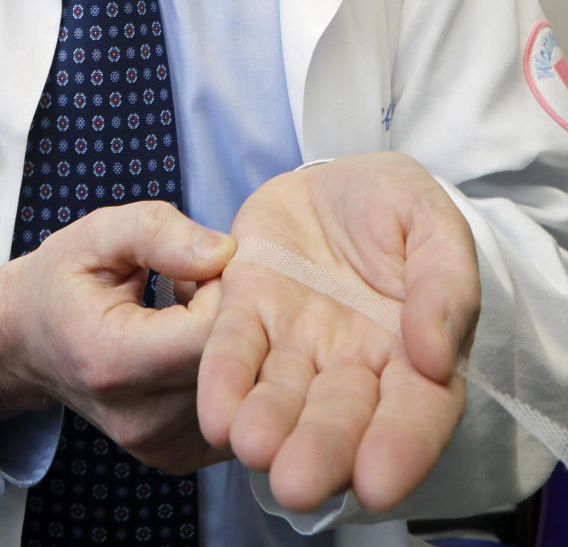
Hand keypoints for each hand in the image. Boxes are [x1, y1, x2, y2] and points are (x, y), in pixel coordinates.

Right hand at [0, 201, 234, 472]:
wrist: (27, 343)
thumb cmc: (63, 280)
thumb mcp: (96, 234)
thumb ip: (157, 232)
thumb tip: (224, 251)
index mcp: (111, 360)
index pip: (208, 331)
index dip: (225, 288)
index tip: (206, 264)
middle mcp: (137, 417)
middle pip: (230, 367)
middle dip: (234, 315)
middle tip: (205, 283)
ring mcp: (158, 445)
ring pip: (237, 390)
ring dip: (232, 346)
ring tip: (193, 314)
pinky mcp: (176, 456)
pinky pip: (231, 409)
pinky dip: (227, 375)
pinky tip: (194, 347)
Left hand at [197, 153, 479, 512]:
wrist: (336, 176)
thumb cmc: (396, 207)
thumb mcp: (434, 223)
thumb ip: (446, 282)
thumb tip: (436, 354)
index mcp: (415, 354)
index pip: (417, 413)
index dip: (400, 449)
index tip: (376, 484)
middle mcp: (354, 365)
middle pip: (341, 419)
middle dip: (320, 452)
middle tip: (296, 482)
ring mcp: (297, 343)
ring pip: (283, 395)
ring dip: (267, 424)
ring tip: (251, 445)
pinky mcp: (247, 310)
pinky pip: (234, 349)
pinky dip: (224, 380)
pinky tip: (215, 412)